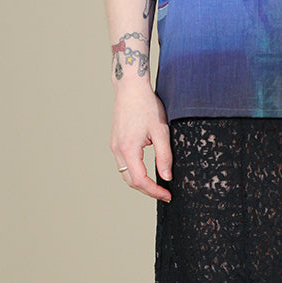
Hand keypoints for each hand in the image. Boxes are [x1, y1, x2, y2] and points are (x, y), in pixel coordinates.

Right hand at [110, 83, 171, 200]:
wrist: (130, 87)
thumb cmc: (146, 105)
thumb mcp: (161, 131)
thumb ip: (164, 156)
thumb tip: (167, 177)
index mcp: (128, 148)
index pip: (140, 180)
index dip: (154, 191)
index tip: (167, 195)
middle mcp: (118, 149)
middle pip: (130, 181)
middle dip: (147, 190)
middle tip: (164, 193)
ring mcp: (114, 146)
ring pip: (125, 174)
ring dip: (140, 183)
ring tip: (157, 186)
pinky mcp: (115, 141)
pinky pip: (123, 164)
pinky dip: (134, 172)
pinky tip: (147, 172)